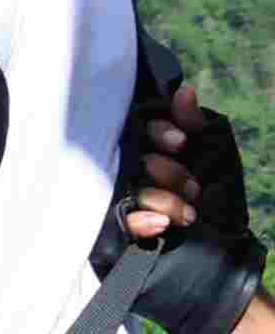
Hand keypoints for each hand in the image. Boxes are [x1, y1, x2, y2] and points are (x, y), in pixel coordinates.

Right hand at [123, 73, 231, 242]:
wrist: (216, 241)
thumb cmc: (211, 192)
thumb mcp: (209, 153)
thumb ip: (194, 125)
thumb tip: (184, 92)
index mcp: (150, 146)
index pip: (143, 129)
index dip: (160, 134)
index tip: (182, 143)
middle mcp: (131, 167)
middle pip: (137, 160)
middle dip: (170, 173)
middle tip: (195, 189)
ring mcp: (122, 196)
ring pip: (130, 190)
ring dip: (162, 201)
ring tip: (189, 215)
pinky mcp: (117, 225)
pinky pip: (120, 219)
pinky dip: (140, 222)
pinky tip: (160, 225)